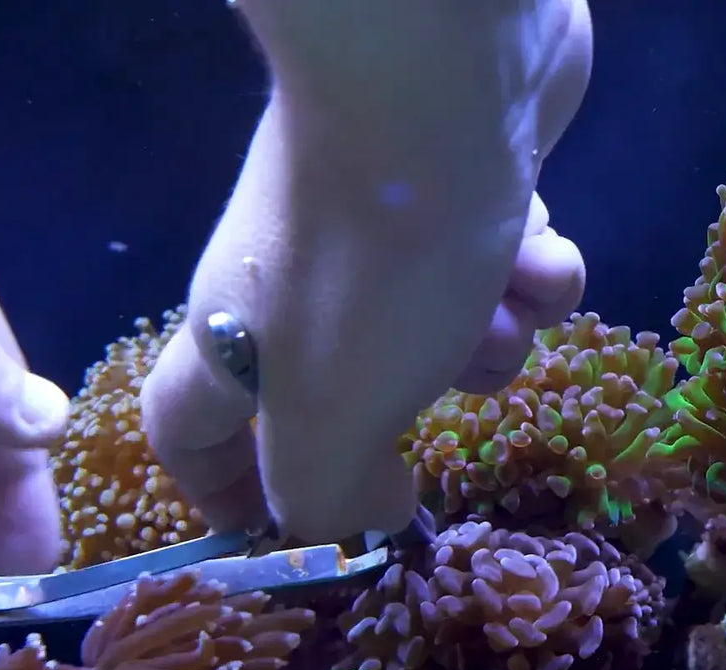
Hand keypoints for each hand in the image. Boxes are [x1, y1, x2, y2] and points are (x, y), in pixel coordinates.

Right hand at [141, 0, 590, 542]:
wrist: (444, 73)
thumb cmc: (372, 259)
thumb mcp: (332, 416)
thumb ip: (328, 497)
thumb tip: (371, 517)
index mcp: (239, 338)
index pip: (188, 435)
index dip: (224, 498)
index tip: (283, 539)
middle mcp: (303, 283)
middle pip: (353, 391)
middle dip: (414, 404)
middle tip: (437, 384)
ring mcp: (386, 228)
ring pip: (449, 333)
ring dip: (491, 331)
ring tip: (496, 293)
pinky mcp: (471, 183)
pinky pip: (506, 266)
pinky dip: (531, 270)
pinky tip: (536, 245)